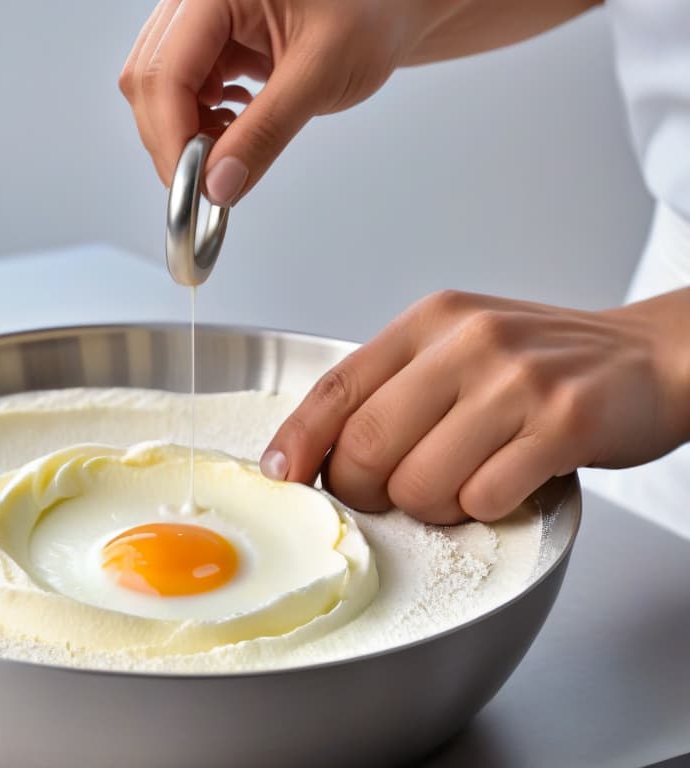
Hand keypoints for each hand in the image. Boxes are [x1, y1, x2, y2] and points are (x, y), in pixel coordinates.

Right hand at [118, 0, 422, 204]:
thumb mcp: (320, 75)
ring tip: (228, 153)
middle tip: (207, 183)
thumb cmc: (371, 14)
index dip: (172, 135)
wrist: (389, 5)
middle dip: (172, 139)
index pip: (166, 70)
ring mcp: (198, 17)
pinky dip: (198, 120)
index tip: (192, 186)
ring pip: (157, 87)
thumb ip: (265, 133)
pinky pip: (179, 87)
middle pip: (148, 79)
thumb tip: (217, 187)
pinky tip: (231, 130)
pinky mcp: (207, 39)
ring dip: (184, 132)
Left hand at [260, 289, 689, 523]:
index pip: (338, 386)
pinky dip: (485, 508)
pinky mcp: (562, 425)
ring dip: (432, 506)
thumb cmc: (543, 364)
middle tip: (390, 494)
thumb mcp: (458, 348)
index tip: (281, 474)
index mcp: (431, 322)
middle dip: (365, 490)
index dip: (299, 438)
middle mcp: (469, 343)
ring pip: (420, 484)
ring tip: (465, 480)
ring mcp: (517, 382)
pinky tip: (508, 481)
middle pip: (368, 446)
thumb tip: (321, 450)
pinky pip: (483, 499)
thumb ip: (395, 387)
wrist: (649, 357)